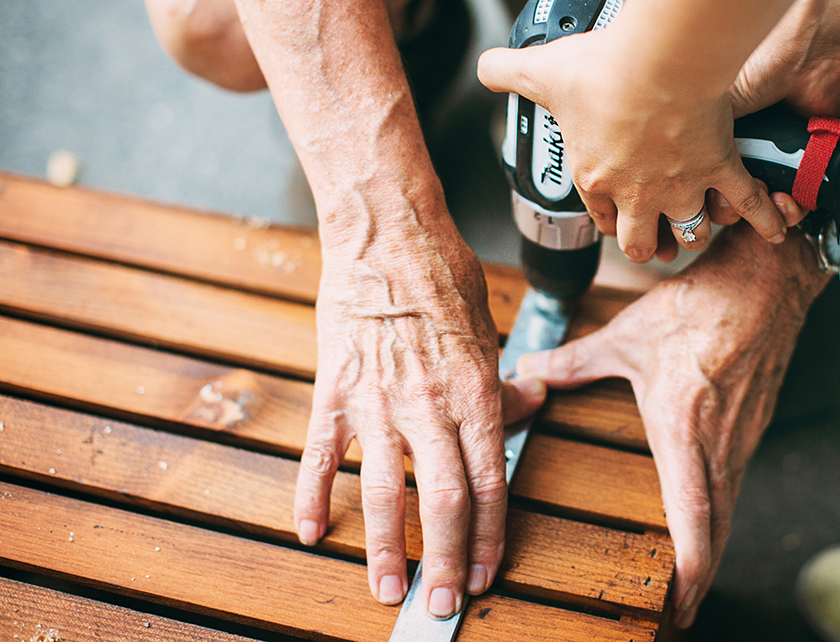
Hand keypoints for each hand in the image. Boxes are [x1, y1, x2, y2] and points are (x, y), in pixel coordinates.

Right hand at [292, 211, 545, 615]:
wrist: (386, 236)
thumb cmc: (442, 279)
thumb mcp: (487, 332)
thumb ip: (502, 384)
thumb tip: (530, 407)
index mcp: (474, 393)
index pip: (488, 483)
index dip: (487, 537)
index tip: (483, 576)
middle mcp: (431, 405)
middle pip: (441, 501)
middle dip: (443, 561)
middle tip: (439, 606)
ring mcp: (378, 401)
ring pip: (382, 492)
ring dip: (384, 549)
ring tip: (387, 589)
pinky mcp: (335, 391)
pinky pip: (320, 456)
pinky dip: (310, 498)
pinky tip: (308, 533)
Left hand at [479, 25, 791, 263]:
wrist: (658, 63)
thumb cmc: (602, 70)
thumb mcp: (541, 71)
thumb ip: (506, 72)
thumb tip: (485, 66)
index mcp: (595, 177)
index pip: (598, 217)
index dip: (607, 219)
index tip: (613, 215)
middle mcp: (637, 192)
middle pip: (643, 241)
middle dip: (650, 244)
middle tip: (657, 242)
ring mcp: (681, 185)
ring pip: (692, 230)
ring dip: (696, 232)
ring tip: (702, 226)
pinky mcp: (719, 168)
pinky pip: (746, 204)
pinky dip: (764, 219)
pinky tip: (774, 230)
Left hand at [513, 223, 828, 626]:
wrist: (764, 285)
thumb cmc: (700, 307)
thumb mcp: (626, 337)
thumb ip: (574, 361)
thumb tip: (530, 369)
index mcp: (685, 430)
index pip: (694, 518)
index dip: (691, 570)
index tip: (681, 604)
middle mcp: (719, 444)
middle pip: (717, 529)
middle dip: (700, 577)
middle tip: (682, 611)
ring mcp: (742, 437)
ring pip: (729, 507)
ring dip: (712, 545)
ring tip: (690, 575)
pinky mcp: (751, 424)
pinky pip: (735, 480)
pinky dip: (721, 511)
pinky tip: (706, 513)